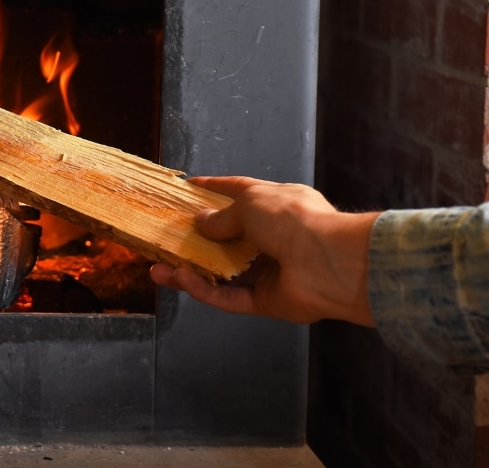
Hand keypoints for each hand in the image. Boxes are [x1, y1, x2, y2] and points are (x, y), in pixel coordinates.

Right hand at [149, 176, 379, 325]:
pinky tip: (181, 280)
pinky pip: (228, 297)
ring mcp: (269, 271)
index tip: (189, 189)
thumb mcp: (251, 204)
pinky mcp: (265, 301)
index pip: (239, 193)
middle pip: (226, 240)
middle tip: (165, 239)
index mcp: (276, 206)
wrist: (330, 263)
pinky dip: (205, 290)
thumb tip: (201, 223)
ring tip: (158, 268)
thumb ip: (222, 217)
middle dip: (194, 240)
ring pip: (221, 273)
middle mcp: (273, 237)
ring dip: (190, 270)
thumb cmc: (296, 221)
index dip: (214, 189)